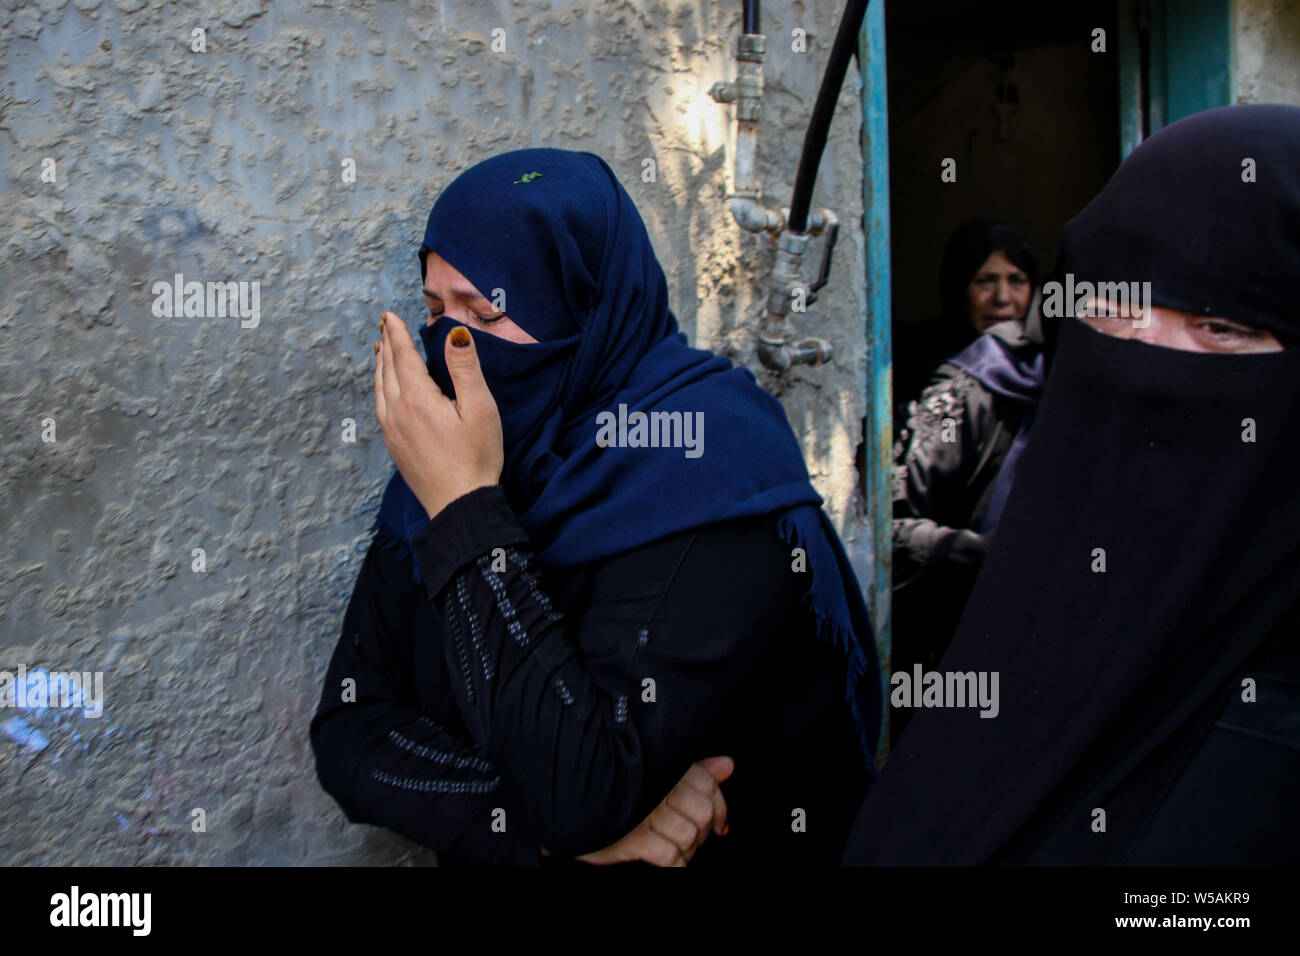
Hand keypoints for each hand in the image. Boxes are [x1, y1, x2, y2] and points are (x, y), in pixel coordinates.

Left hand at [374, 312, 503, 518]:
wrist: (459, 506)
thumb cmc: (476, 458)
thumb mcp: (479, 409)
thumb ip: (464, 368)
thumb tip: (454, 334)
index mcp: (417, 399)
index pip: (404, 357)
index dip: (398, 334)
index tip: (390, 315)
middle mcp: (397, 413)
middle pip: (387, 371)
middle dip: (388, 345)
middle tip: (385, 325)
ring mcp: (393, 432)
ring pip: (380, 390)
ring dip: (380, 367)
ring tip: (381, 351)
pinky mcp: (395, 448)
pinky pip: (380, 408)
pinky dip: (380, 389)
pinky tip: (385, 391)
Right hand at [572, 756, 733, 865]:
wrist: (572, 805)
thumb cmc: (620, 792)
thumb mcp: (658, 775)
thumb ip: (696, 770)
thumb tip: (728, 765)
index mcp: (665, 767)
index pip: (708, 786)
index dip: (720, 809)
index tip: (719, 825)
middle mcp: (657, 786)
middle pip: (702, 813)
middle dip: (702, 833)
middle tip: (692, 840)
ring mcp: (645, 813)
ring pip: (688, 836)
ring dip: (687, 851)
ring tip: (676, 851)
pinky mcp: (633, 838)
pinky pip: (669, 855)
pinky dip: (675, 864)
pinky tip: (667, 862)